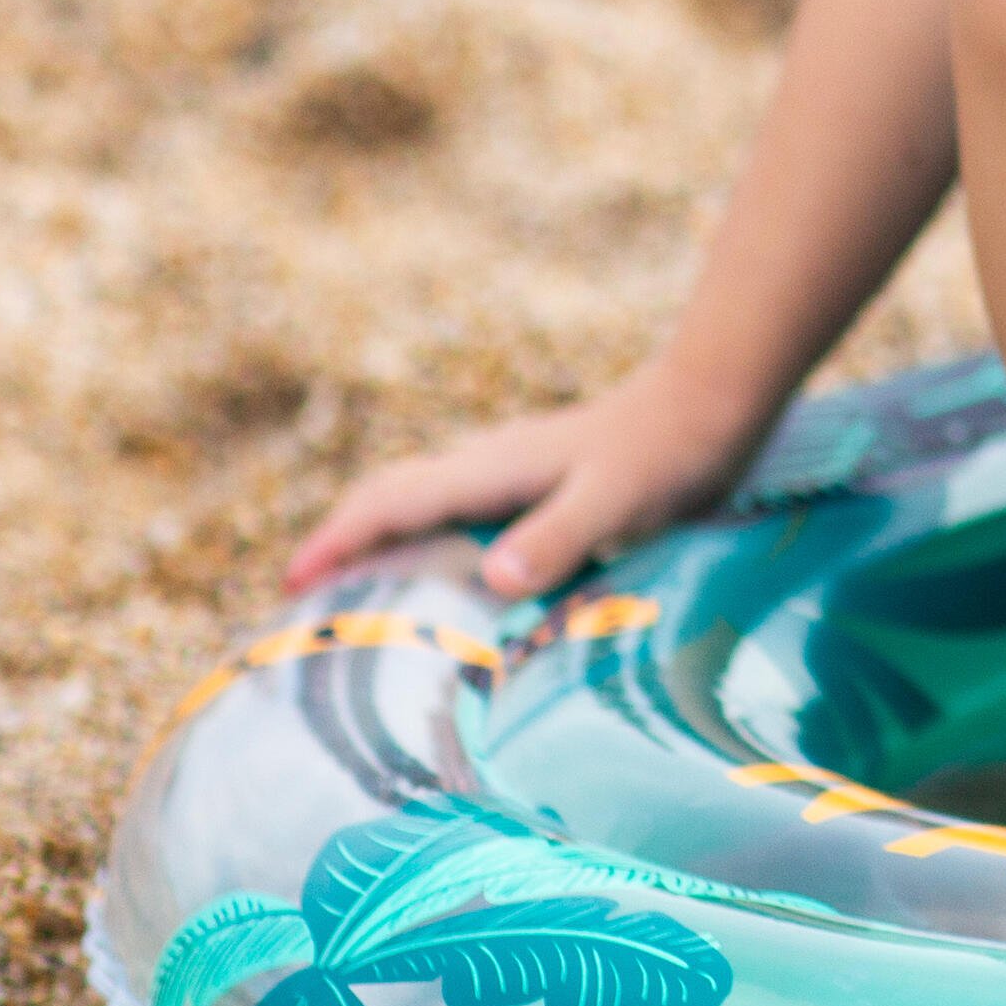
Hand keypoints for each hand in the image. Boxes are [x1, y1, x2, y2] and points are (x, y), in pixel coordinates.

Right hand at [280, 366, 774, 602]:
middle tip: (305, 604)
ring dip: (385, 545)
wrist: (715, 400)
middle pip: (393, 499)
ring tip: (361, 603)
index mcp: (489, 471)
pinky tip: (455, 586)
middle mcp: (489, 467)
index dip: (336, 543)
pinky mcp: (543, 484)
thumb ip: (559, 535)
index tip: (291, 587)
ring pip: (426, 506)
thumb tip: (493, 578)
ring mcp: (515, 472)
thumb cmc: (668, 452)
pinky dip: (434, 545)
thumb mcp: (616, 501)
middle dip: (343, 543)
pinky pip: (465, 516)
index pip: (390, 504)